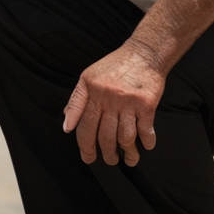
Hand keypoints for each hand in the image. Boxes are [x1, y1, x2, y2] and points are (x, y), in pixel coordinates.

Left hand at [62, 41, 161, 166]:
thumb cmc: (115, 66)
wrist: (144, 53)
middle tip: (109, 161)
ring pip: (125, 137)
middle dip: (106, 153)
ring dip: (128, 153)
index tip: (87, 157)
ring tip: (128, 159)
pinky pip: (145, 129)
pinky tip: (145, 146)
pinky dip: (146, 141)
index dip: (85, 145)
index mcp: (92, 92)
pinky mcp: (146, 104)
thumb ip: (76, 101)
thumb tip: (67, 125)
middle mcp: (109, 98)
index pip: (85, 125)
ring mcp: (128, 102)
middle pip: (105, 135)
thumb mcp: (88, 78)